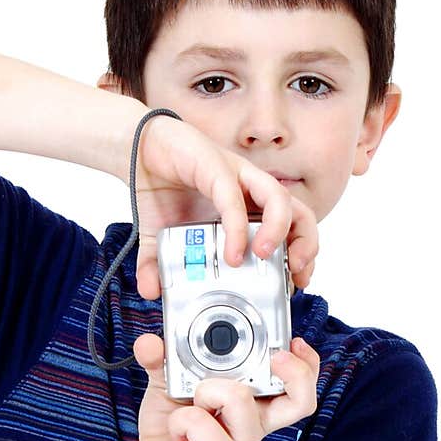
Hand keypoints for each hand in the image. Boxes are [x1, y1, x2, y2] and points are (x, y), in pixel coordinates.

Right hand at [125, 113, 318, 300]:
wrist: (134, 148)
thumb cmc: (160, 186)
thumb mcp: (160, 237)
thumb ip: (158, 265)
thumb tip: (150, 291)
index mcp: (247, 206)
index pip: (292, 228)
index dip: (302, 254)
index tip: (297, 282)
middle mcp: (249, 189)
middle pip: (299, 212)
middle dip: (306, 244)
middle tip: (296, 274)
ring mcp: (235, 175)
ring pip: (279, 198)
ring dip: (279, 231)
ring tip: (264, 258)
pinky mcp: (213, 165)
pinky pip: (233, 196)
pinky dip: (237, 227)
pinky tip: (232, 253)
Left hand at [133, 332, 319, 440]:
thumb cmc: (173, 426)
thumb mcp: (168, 383)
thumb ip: (161, 358)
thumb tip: (149, 342)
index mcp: (254, 403)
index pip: (299, 388)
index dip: (306, 365)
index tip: (293, 343)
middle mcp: (254, 424)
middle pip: (299, 400)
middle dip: (291, 371)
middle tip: (275, 357)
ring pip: (239, 397)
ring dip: (206, 390)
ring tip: (193, 404)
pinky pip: (200, 422)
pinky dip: (180, 420)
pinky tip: (177, 432)